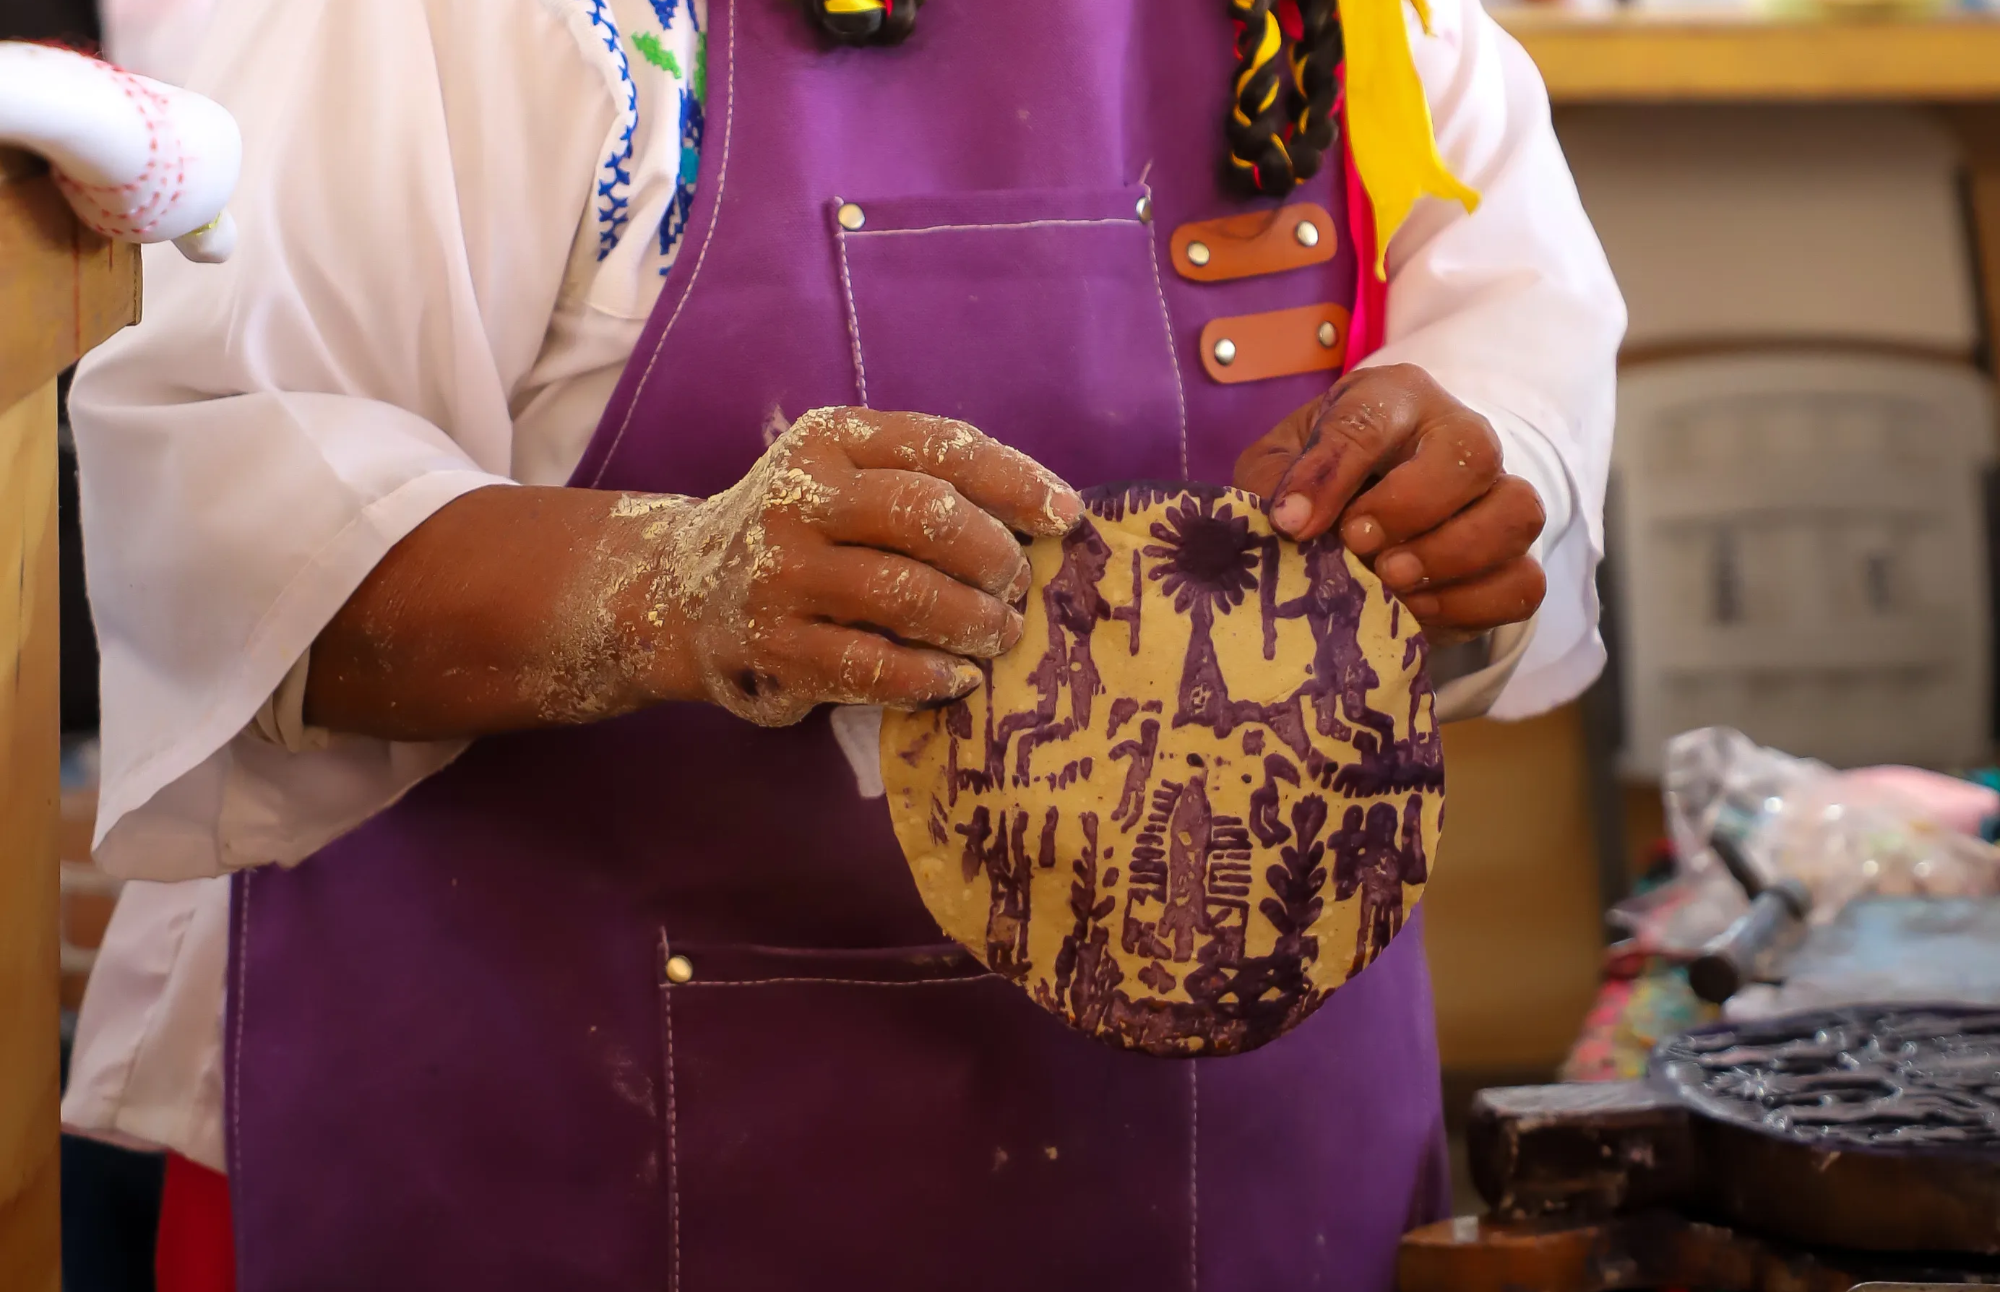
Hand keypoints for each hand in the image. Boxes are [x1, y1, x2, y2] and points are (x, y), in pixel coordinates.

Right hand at [637, 407, 1081, 725]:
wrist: (681, 594)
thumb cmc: (803, 535)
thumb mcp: (846, 479)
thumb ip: (926, 483)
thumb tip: (1047, 517)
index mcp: (829, 441)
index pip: (940, 447)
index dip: (1015, 482)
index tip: (1065, 518)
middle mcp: (797, 499)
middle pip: (926, 516)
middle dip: (993, 556)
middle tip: (1018, 588)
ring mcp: (780, 576)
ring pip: (906, 595)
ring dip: (973, 621)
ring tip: (1000, 635)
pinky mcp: (773, 648)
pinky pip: (873, 667)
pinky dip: (930, 677)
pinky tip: (958, 679)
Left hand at [1233, 364, 1545, 643]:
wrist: (1351, 524)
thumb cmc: (1309, 484)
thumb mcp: (1274, 472)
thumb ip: (1276, 485)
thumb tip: (1293, 521)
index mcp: (1392, 399)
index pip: (1371, 418)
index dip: (1331, 473)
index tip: (1292, 523)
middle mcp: (1458, 434)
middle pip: (1474, 452)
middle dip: (1410, 508)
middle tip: (1355, 545)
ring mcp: (1496, 495)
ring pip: (1519, 512)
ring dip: (1451, 555)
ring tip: (1389, 581)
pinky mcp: (1512, 560)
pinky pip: (1524, 582)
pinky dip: (1471, 604)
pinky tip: (1416, 611)